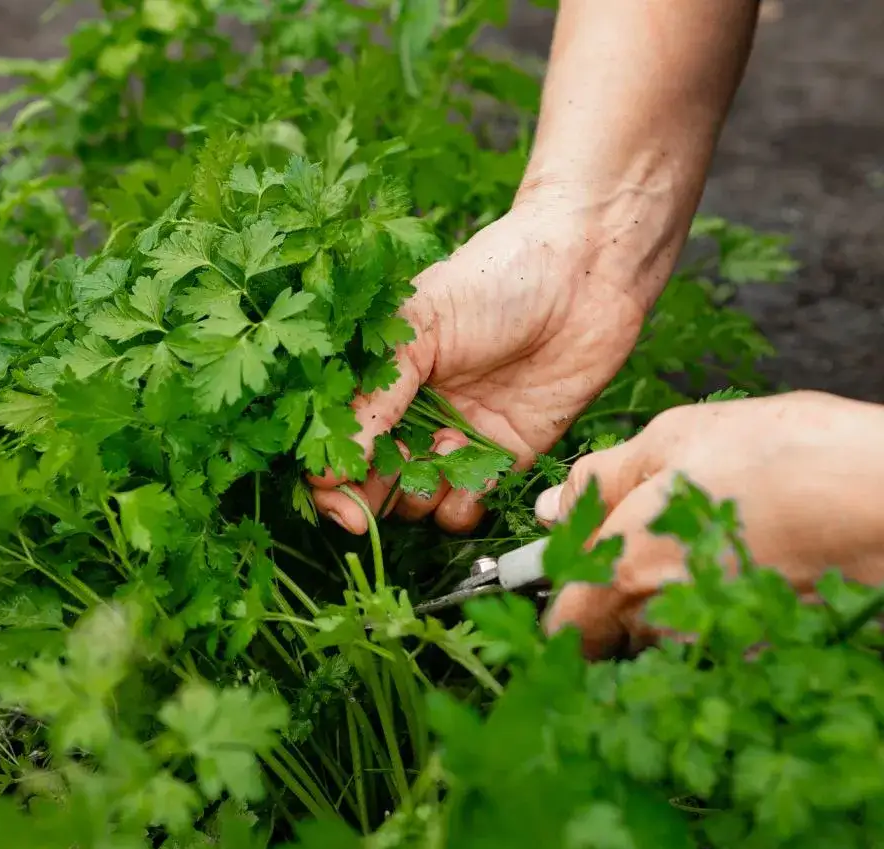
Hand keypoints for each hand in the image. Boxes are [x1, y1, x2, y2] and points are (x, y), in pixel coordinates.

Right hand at [308, 192, 655, 534]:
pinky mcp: (504, 456)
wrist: (586, 273)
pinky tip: (477, 474)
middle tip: (366, 508)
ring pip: (416, 501)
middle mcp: (413, 413)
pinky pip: (467, 506)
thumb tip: (330, 467)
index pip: (339, 438)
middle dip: (365, 500)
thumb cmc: (495, 280)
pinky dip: (463, 505)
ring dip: (419, 496)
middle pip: (370, 481)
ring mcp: (457, 438)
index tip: (334, 497)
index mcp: (382, 377)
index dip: (329, 475)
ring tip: (443, 455)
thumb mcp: (420, 324)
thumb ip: (376, 395)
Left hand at [534, 391, 883, 658]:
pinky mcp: (766, 652)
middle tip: (654, 546)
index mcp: (625, 571)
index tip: (572, 578)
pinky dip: (722, 618)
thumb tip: (551, 507)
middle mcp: (664, 622)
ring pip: (667, 639)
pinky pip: (719, 643)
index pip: (563, 627)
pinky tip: (749, 572)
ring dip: (672, 608)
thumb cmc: (780, 455)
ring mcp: (718, 644)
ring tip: (712, 549)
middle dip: (617, 601)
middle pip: (613, 635)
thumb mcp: (671, 440)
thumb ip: (599, 481)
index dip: (560, 604)